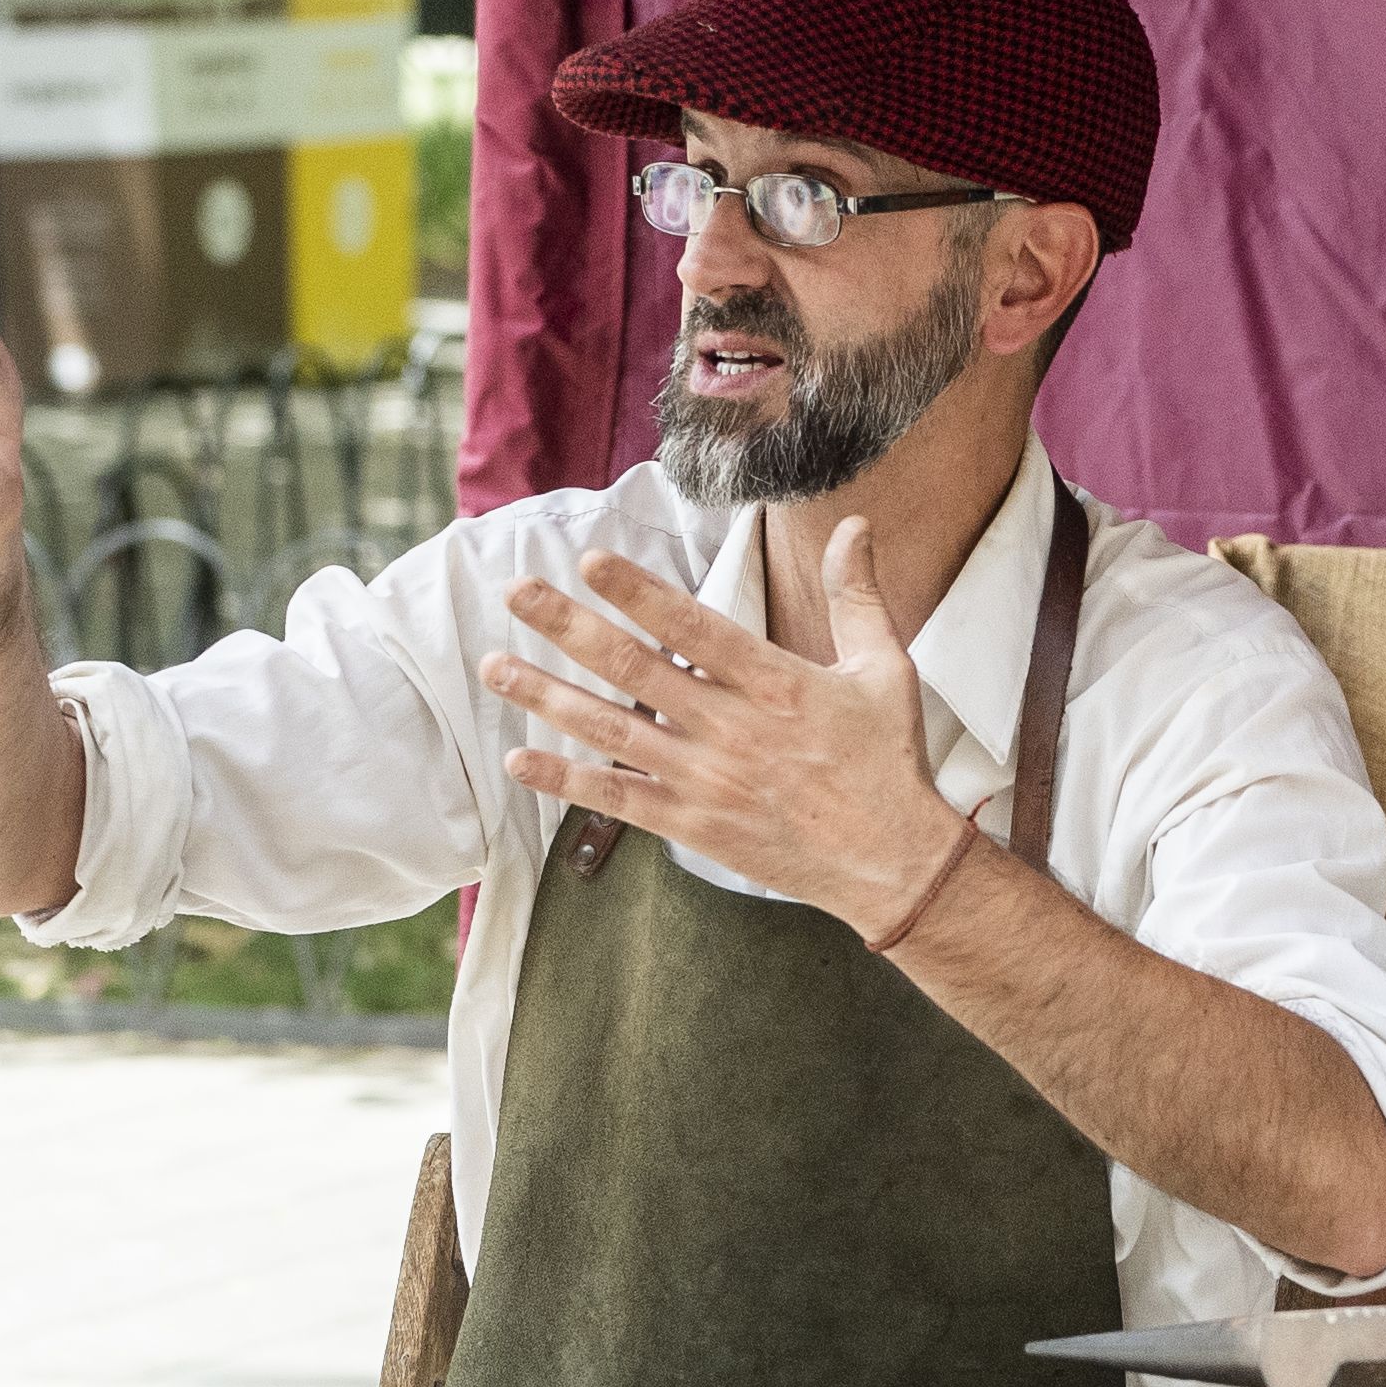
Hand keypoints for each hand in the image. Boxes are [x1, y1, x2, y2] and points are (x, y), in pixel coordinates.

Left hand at [481, 533, 964, 933]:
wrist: (890, 861)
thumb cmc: (888, 761)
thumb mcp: (885, 668)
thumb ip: (857, 596)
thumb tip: (857, 525)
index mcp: (774, 684)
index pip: (692, 627)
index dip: (638, 593)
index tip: (591, 560)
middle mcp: (730, 728)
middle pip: (634, 668)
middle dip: (568, 627)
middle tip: (517, 592)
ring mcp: (706, 780)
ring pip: (611, 730)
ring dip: (547, 696)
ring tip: (495, 666)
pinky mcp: (693, 825)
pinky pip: (618, 799)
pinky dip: (565, 781)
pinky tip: (519, 759)